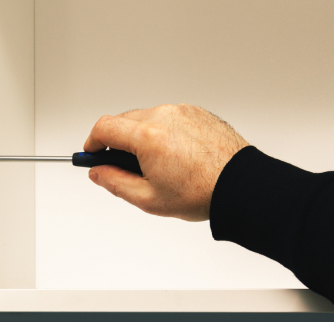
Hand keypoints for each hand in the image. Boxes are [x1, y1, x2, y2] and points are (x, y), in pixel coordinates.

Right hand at [84, 104, 248, 220]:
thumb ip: (115, 182)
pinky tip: (172, 155)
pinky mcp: (196, 112)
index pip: (104, 128)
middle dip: (116, 141)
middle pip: (123, 120)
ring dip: (139, 136)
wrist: (241, 185)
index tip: (92, 154)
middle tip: (120, 165)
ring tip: (153, 165)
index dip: (92, 142)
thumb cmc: (202, 192)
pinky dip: (162, 132)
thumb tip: (97, 172)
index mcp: (148, 137)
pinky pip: (168, 118)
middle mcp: (164, 116)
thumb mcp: (148, 198)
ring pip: (145, 118)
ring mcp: (182, 111)